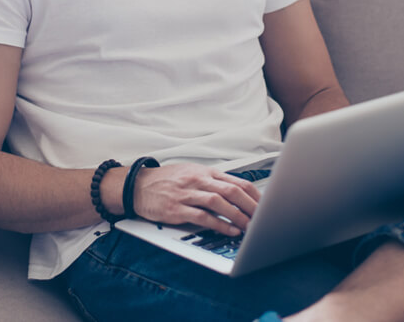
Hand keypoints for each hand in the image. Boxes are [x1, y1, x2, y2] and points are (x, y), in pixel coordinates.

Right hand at [131, 163, 260, 236]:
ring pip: (219, 203)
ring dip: (238, 216)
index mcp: (206, 172)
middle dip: (251, 206)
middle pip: (232, 191)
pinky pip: (202, 217)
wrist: (137, 185)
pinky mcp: (176, 209)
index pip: (238, 182)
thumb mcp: (193, 173)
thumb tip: (239, 192)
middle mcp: (199, 181)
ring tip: (249, 227)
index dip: (255, 195)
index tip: (266, 206)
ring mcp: (187, 194)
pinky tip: (229, 230)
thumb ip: (215, 182)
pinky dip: (219, 224)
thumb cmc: (168, 181)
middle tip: (262, 218)